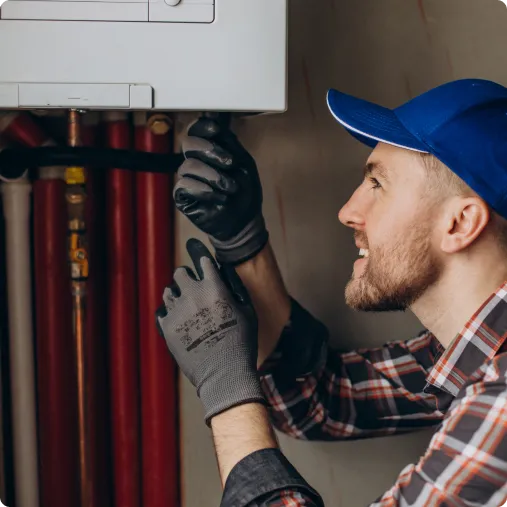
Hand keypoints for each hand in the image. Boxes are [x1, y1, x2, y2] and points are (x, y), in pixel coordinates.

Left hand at [155, 238, 265, 424]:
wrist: (224, 374)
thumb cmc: (242, 343)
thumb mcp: (247, 312)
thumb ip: (234, 288)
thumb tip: (223, 272)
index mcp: (214, 287)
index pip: (201, 258)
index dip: (197, 249)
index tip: (193, 244)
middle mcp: (193, 294)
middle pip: (180, 272)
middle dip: (187, 278)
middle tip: (194, 288)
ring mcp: (177, 311)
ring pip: (169, 291)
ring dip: (178, 295)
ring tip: (187, 309)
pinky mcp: (166, 327)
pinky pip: (162, 312)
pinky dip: (170, 315)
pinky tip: (181, 323)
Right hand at [173, 116, 268, 264]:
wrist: (244, 222)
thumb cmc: (245, 193)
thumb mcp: (244, 164)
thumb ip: (230, 143)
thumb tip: (215, 119)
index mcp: (211, 151)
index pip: (197, 130)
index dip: (203, 127)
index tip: (217, 131)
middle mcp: (197, 162)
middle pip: (188, 143)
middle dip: (210, 150)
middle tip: (230, 163)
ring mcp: (188, 179)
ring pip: (188, 165)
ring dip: (213, 176)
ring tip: (230, 187)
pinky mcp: (183, 197)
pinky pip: (184, 185)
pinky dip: (204, 190)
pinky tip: (219, 197)